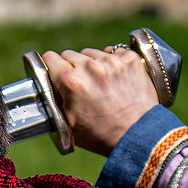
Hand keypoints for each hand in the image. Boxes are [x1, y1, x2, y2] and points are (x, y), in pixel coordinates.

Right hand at [40, 46, 161, 154]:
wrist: (138, 136)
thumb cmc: (101, 134)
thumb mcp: (66, 122)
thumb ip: (55, 98)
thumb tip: (49, 82)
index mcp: (71, 82)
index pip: (50, 58)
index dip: (51, 67)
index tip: (55, 73)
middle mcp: (91, 67)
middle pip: (70, 54)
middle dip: (72, 67)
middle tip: (80, 85)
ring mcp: (113, 61)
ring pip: (92, 53)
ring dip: (92, 64)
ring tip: (101, 84)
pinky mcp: (131, 59)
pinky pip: (113, 52)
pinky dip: (112, 62)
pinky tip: (115, 79)